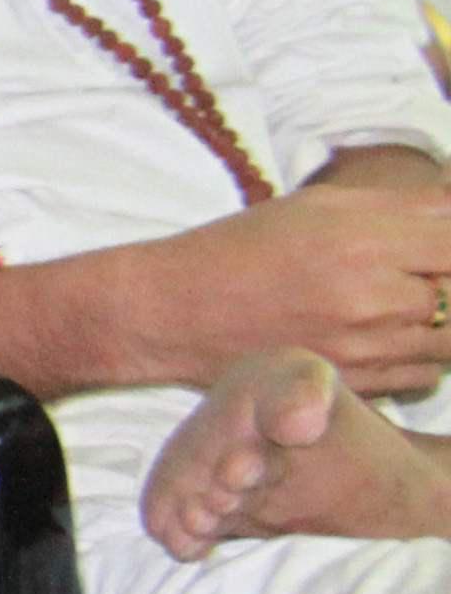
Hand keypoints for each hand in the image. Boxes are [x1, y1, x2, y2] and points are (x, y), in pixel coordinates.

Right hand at [128, 184, 450, 400]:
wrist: (172, 314)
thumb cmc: (241, 249)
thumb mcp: (316, 206)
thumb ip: (402, 207)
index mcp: (363, 240)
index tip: (439, 246)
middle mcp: (372, 298)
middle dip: (446, 279)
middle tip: (414, 272)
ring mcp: (366, 349)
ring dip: (442, 321)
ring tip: (402, 304)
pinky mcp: (355, 387)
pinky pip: (427, 375)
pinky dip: (424, 357)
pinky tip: (389, 337)